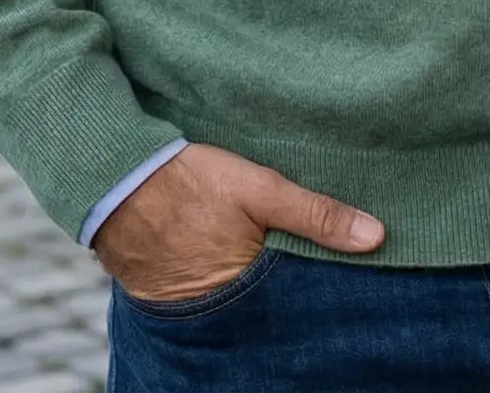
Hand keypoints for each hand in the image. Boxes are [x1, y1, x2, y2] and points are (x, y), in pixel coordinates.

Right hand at [92, 142, 383, 301]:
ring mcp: (190, 307)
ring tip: (267, 267)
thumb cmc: (188, 181)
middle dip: (288, 295)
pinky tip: (231, 262)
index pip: (298, 305)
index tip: (346, 287)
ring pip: (238, 303)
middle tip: (310, 278)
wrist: (111, 180)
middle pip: (269, 309)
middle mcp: (220, 310)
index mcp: (247, 289)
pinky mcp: (166, 295)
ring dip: (254, 288)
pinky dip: (222, 284)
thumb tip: (377, 237)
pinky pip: (207, 297)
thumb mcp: (259, 189)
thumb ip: (316, 215)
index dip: (319, 293)